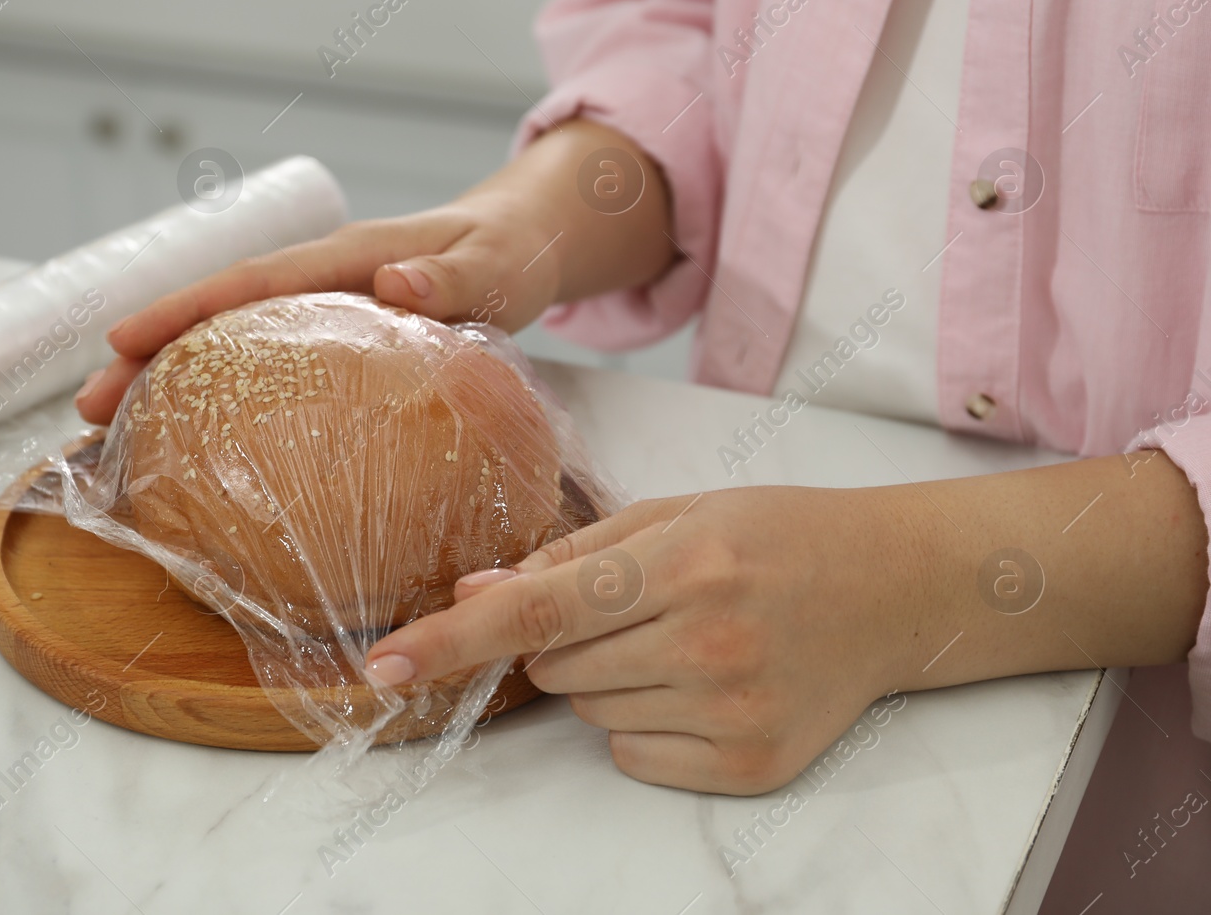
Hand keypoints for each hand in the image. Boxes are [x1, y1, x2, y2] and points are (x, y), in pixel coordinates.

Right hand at [75, 194, 562, 423]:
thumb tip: (394, 282)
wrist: (523, 245)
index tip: (121, 341)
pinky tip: (191, 439)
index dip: (185, 310)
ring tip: (111, 433)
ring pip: (229, 344)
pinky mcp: (330, 342)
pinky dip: (217, 396)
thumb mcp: (498, 266)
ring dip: (170, 382)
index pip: (251, 282)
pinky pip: (262, 367)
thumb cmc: (511, 256)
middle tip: (88, 410)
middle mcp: (319, 281)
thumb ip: (456, 278)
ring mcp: (319, 311)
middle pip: (218, 316)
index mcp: (347, 258)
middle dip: (148, 357)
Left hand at [362, 455, 1209, 793]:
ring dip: (606, 677)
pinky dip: (645, 723)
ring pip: (587, 711)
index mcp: (681, 561)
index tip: (382, 668)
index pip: (538, 610)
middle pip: (553, 667)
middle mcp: (706, 639)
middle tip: (637, 605)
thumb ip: (572, 553)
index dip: (452, 640)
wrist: (894, 587)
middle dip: (565, 639)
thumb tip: (475, 591)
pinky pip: (632, 756)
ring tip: (682, 636)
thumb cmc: (775, 536)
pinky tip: (703, 681)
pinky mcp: (751, 763)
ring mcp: (731, 709)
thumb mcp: (676, 514)